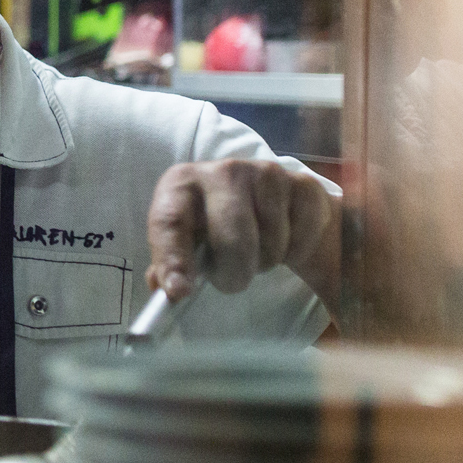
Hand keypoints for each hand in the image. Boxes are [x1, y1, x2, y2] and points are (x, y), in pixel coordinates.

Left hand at [146, 159, 339, 309]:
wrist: (270, 203)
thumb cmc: (216, 226)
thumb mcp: (186, 242)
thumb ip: (169, 267)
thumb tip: (160, 292)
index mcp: (180, 184)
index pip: (170, 222)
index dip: (172, 259)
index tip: (178, 291)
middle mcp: (221, 171)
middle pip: (230, 240)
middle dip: (232, 274)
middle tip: (230, 280)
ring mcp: (265, 174)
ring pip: (269, 244)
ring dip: (263, 262)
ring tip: (255, 250)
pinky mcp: (303, 185)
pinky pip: (299, 239)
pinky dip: (292, 252)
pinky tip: (282, 239)